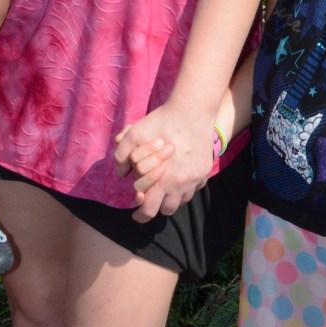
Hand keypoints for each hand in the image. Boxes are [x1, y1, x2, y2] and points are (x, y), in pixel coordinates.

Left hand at [114, 102, 214, 220]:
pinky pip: (194, 188)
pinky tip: (179, 177)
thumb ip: (122, 154)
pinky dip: (185, 188)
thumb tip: (121, 173)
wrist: (192, 111)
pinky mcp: (204, 172)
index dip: (140, 215)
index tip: (136, 213)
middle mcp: (181, 184)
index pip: (149, 210)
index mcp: (162, 180)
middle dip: (156, 207)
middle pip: (166, 210)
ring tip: (164, 189)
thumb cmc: (162, 122)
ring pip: (182, 201)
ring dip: (172, 198)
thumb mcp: (135, 133)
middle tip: (149, 202)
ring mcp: (195, 179)